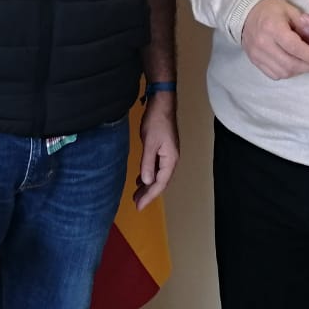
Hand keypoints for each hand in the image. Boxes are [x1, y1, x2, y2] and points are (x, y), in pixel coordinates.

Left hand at [134, 94, 178, 209]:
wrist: (162, 103)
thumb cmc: (157, 121)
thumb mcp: (149, 143)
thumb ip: (148, 163)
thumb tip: (147, 181)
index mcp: (170, 160)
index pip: (160, 183)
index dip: (150, 196)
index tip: (139, 205)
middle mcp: (171, 159)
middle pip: (161, 182)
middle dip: (149, 193)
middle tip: (136, 203)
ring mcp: (168, 155)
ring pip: (159, 175)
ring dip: (148, 185)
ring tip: (137, 194)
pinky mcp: (163, 149)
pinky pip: (157, 167)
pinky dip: (149, 174)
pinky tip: (141, 178)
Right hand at [241, 0, 308, 79]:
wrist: (247, 13)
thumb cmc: (271, 9)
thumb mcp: (290, 11)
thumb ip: (305, 27)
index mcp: (272, 27)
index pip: (293, 47)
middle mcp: (262, 43)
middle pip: (289, 63)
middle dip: (308, 66)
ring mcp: (257, 54)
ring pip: (283, 72)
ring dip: (299, 71)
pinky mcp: (254, 61)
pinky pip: (274, 74)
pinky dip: (287, 73)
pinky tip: (295, 66)